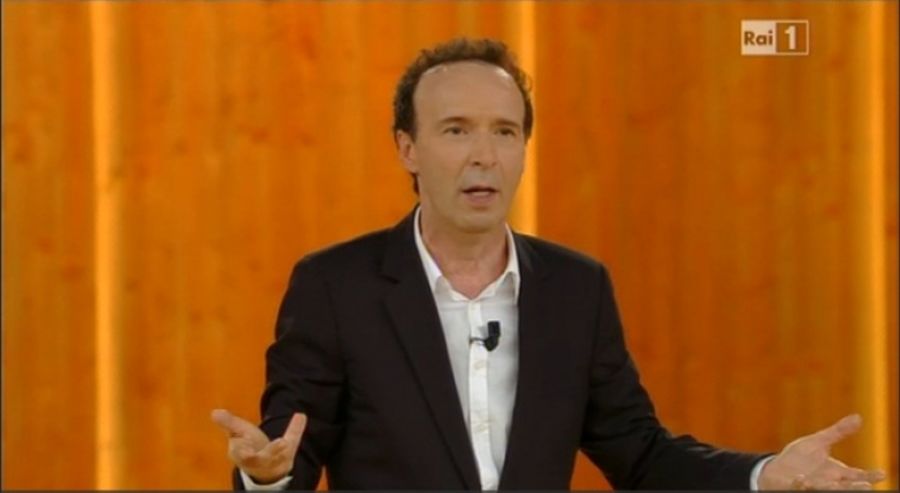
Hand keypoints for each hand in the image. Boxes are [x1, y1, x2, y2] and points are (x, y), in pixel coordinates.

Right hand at [211, 408, 306, 484]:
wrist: (264, 468)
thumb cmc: (248, 447)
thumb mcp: (237, 433)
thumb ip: (229, 423)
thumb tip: (214, 412)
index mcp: (242, 455)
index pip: (238, 454)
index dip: (240, 450)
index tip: (239, 444)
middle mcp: (256, 461)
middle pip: (257, 460)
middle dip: (263, 454)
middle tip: (272, 445)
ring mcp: (272, 462)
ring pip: (275, 458)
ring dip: (279, 450)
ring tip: (285, 442)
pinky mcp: (285, 459)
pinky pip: (291, 445)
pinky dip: (295, 431)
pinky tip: (299, 417)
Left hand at [758, 414, 885, 489]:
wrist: (776, 470)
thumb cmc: (800, 459)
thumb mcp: (819, 442)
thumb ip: (838, 432)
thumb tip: (858, 417)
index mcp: (837, 474)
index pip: (858, 476)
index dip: (870, 476)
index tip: (882, 473)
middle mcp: (828, 483)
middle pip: (846, 488)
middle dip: (855, 488)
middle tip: (866, 486)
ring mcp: (813, 487)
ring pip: (826, 490)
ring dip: (832, 489)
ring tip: (837, 486)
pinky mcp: (794, 488)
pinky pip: (798, 488)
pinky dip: (801, 484)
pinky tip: (801, 479)